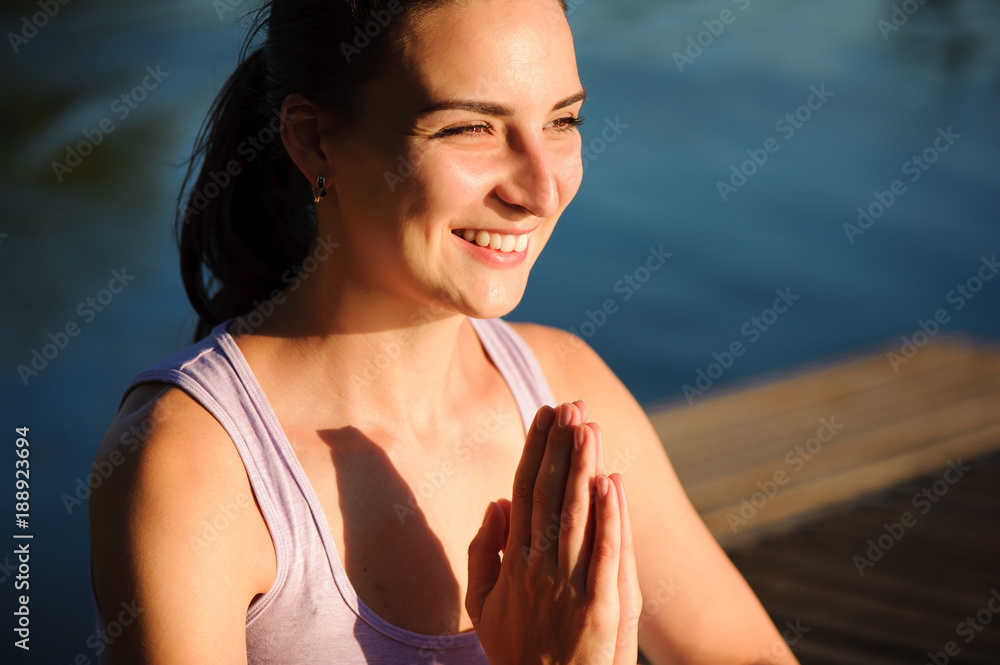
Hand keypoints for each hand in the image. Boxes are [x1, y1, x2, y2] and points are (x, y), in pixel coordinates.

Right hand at [466, 402, 640, 664]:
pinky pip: (606, 553)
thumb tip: (495, 503)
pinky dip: (611, 517)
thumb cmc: (516, 653)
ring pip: (577, 514)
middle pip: (550, 493)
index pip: (525, 491)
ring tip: (590, 426)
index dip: (537, 450)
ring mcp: (569, 585)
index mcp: (513, 560)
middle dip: (562, 446)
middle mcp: (538, 565)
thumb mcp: (482, 605)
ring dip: (584, 467)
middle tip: (572, 405)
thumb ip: (484, 551)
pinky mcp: (600, 606)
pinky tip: (613, 482)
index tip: (547, 414)